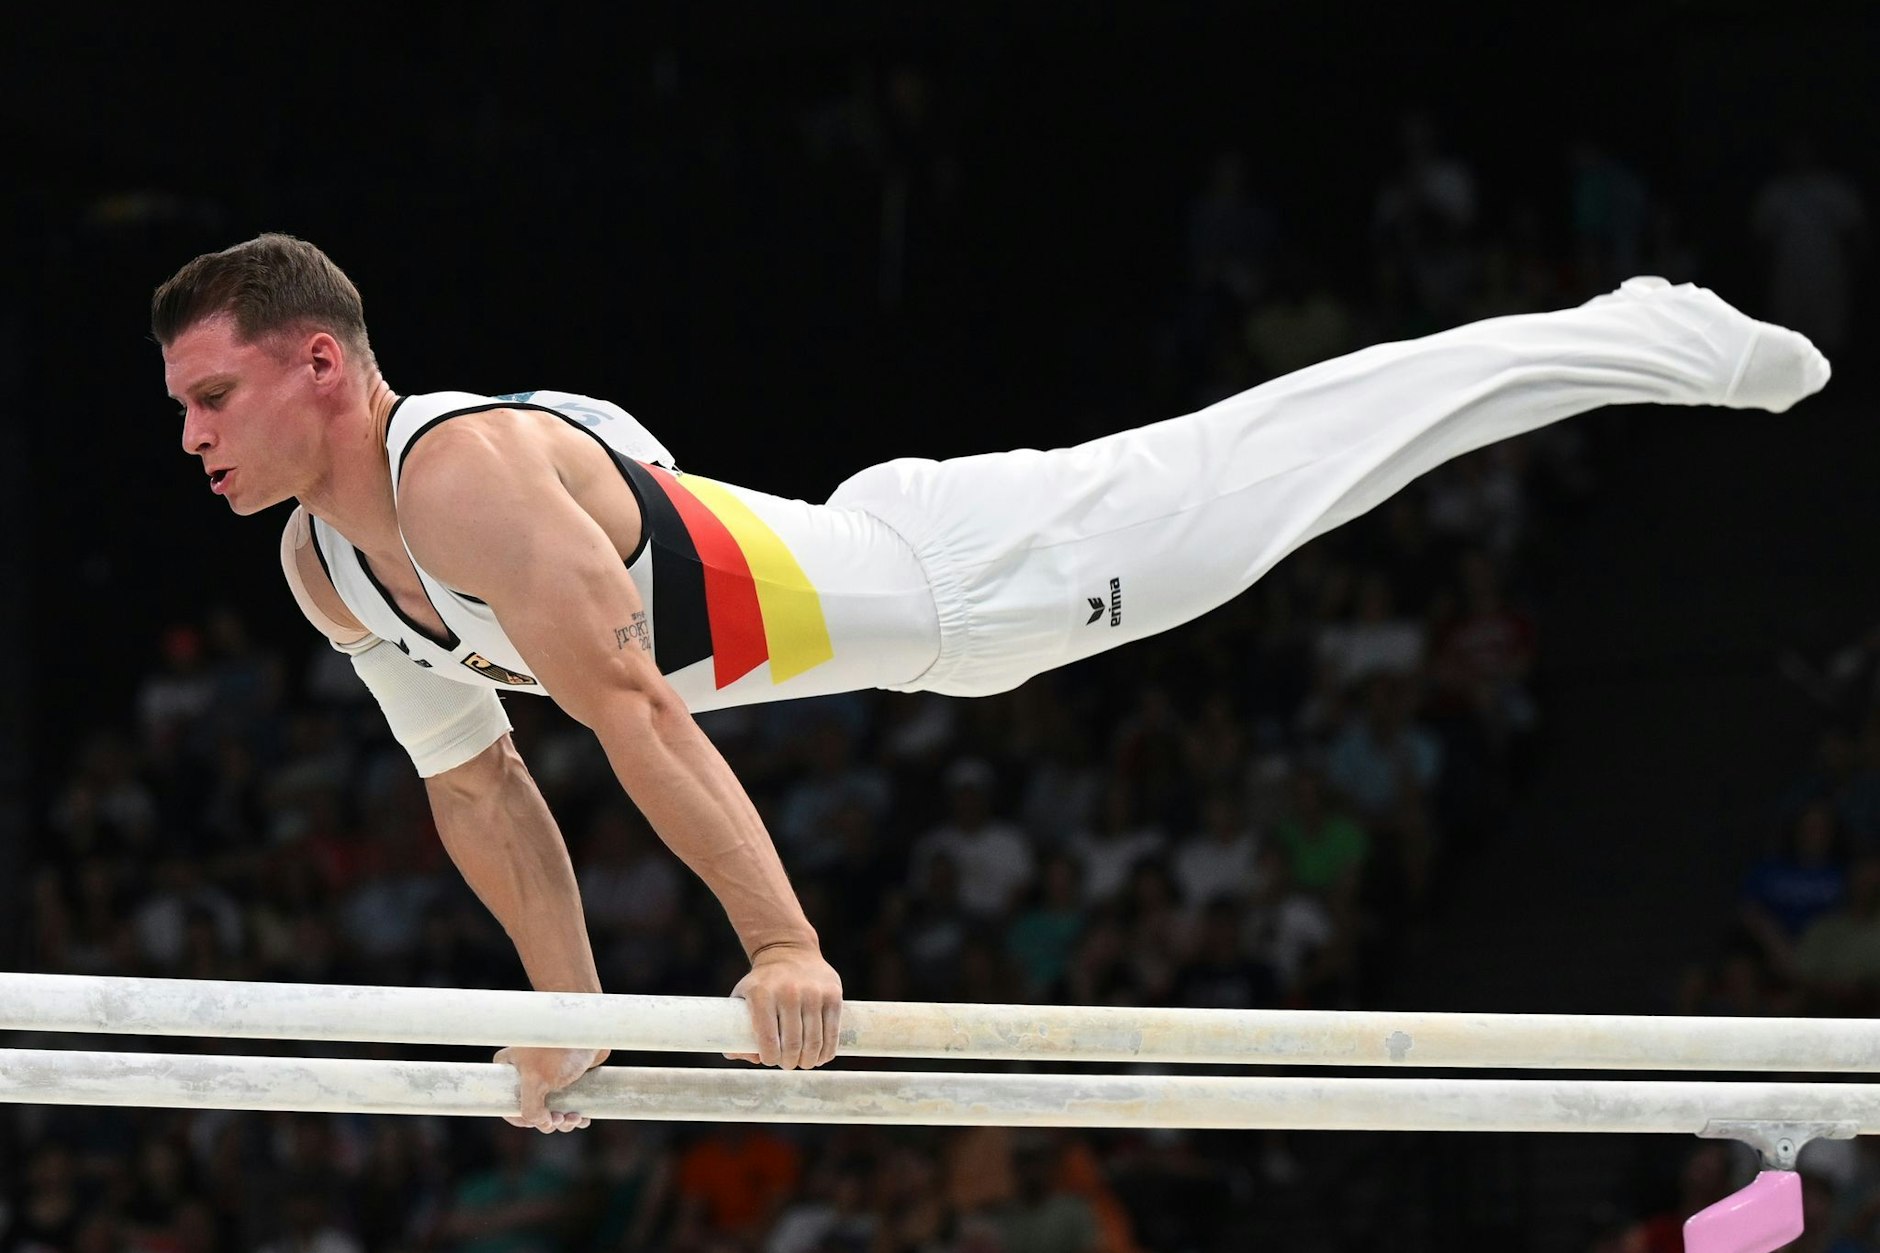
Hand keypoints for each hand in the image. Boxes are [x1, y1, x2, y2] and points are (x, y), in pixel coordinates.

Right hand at [495, 1045, 609, 1132]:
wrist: (590, 1030)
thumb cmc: (559, 1048)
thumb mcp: (535, 1080)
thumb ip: (530, 1109)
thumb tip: (544, 1125)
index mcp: (509, 1069)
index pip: (507, 1103)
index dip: (521, 1120)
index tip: (537, 1122)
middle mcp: (526, 1074)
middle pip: (532, 1110)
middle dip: (548, 1121)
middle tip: (561, 1119)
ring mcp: (548, 1077)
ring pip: (551, 1110)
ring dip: (563, 1121)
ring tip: (574, 1118)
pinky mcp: (568, 1079)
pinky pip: (567, 1104)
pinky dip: (574, 1115)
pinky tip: (583, 1118)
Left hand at [724, 943, 843, 1069]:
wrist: (788, 949)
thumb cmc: (762, 981)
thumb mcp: (742, 997)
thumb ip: (736, 1029)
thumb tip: (750, 1057)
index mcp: (761, 995)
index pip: (767, 1040)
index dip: (770, 1058)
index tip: (770, 1060)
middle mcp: (788, 993)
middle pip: (792, 1044)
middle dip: (789, 1062)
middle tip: (788, 1063)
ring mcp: (813, 993)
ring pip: (814, 1041)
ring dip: (809, 1060)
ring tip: (804, 1062)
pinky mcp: (833, 994)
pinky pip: (833, 1032)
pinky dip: (827, 1051)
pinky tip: (821, 1057)